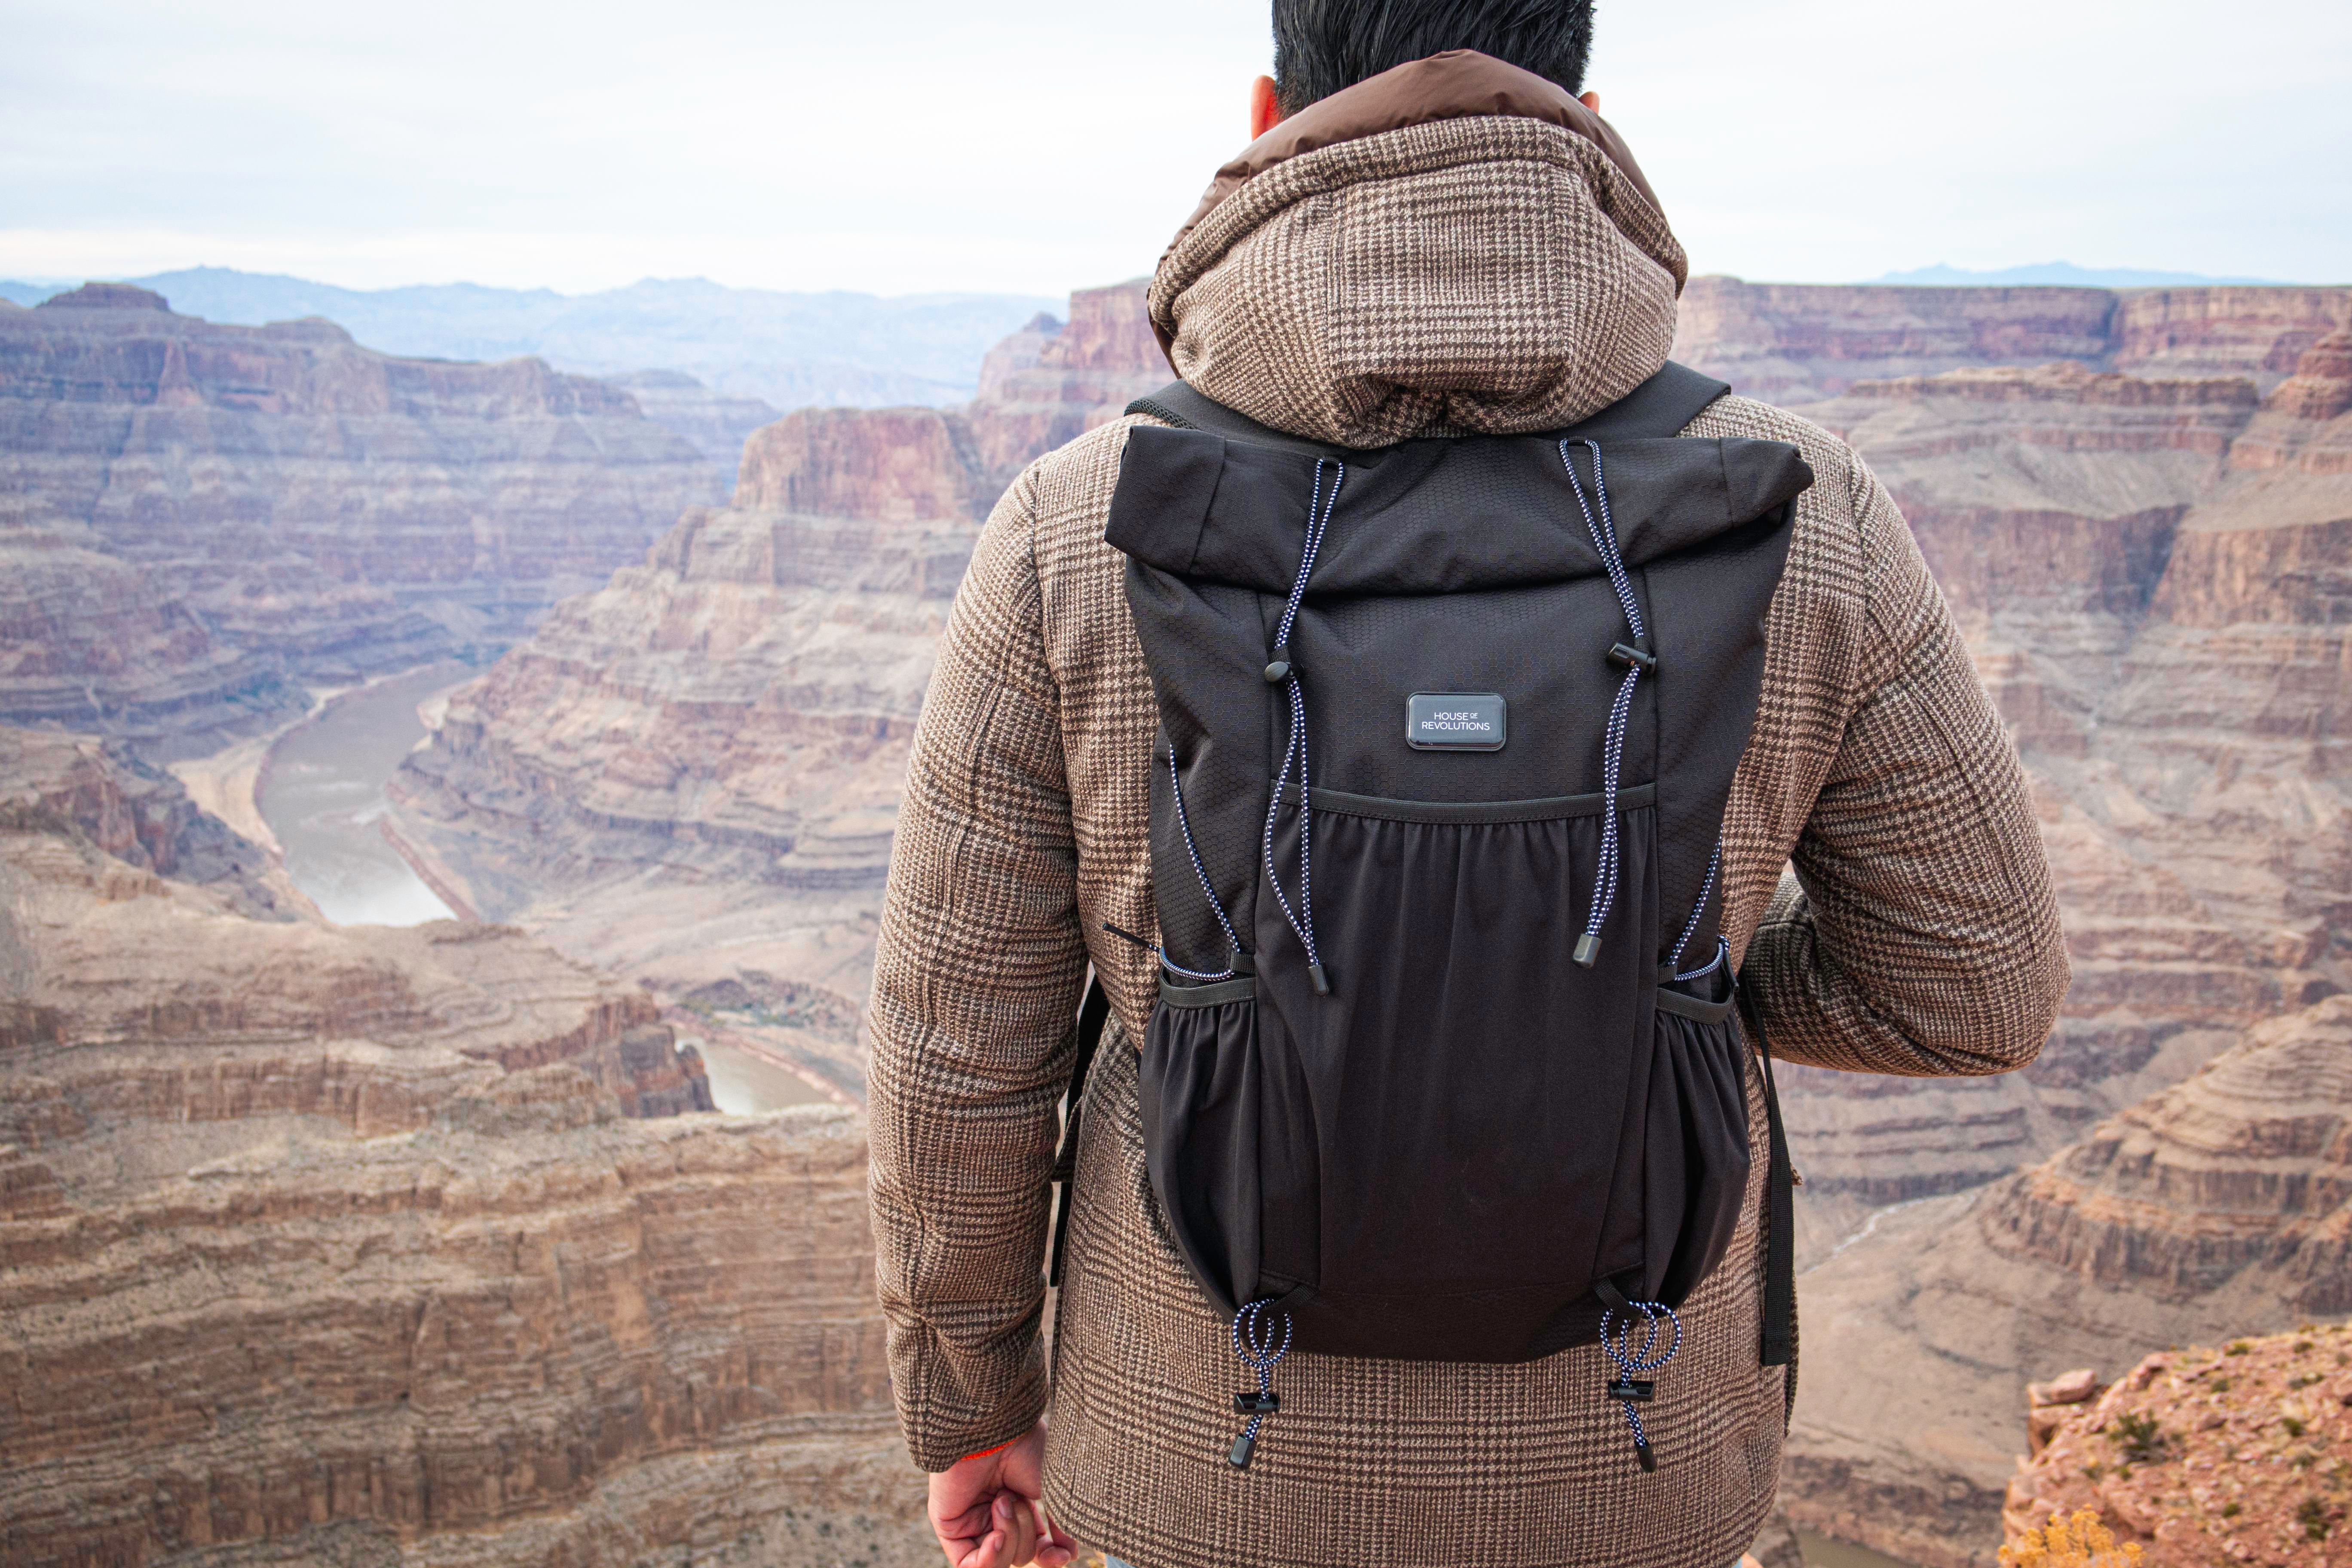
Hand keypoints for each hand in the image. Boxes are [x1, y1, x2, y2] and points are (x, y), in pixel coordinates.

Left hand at [928, 1423, 1076, 1567]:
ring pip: (997, 1561)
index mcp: (1021, 1503)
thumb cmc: (1026, 1448)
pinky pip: (968, 1566)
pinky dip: (988, 1559)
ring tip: (1001, 1501)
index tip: (1063, 1555)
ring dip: (1009, 1536)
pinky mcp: (950, 1526)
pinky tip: (996, 1537)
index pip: (1037, 1547)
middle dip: (1026, 1533)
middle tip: (1017, 1498)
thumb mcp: (1052, 1492)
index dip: (1050, 1557)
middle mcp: (996, 1514)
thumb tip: (1069, 1555)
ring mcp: (972, 1521)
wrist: (995, 1431)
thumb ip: (1059, 1527)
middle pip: (1020, 1555)